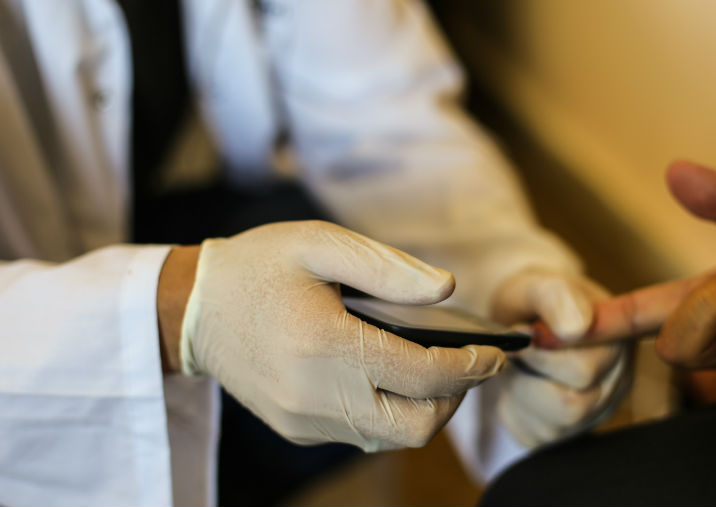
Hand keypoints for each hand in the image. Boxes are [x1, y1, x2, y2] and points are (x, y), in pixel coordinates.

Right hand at [161, 220, 505, 450]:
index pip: (424, 375)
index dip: (471, 367)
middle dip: (456, 398)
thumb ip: (388, 266)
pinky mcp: (296, 427)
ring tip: (438, 372)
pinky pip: (361, 435)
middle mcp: (316, 394)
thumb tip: (447, 289)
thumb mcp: (320, 243)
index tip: (494, 354)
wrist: (190, 308)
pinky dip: (391, 415)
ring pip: (391, 437)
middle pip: (417, 424)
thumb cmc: (259, 267)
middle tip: (470, 365)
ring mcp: (304, 419)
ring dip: (425, 411)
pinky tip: (393, 380)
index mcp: (326, 345)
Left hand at [490, 269, 626, 446]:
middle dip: (528, 377)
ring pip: (551, 426)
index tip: (523, 331)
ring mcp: (594, 411)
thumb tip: (576, 327)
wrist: (520, 315)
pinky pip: (533, 437)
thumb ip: (557, 298)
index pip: (583, 371)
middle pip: (570, 406)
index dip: (542, 356)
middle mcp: (615, 382)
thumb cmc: (532, 300)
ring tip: (517, 364)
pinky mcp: (566, 431)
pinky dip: (513, 410)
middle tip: (516, 349)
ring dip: (519, 393)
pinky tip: (518, 382)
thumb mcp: (538, 285)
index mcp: (618, 342)